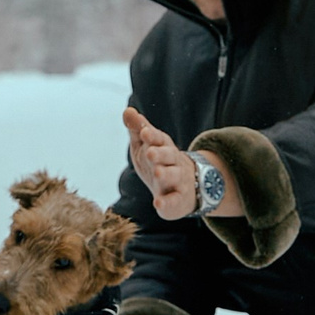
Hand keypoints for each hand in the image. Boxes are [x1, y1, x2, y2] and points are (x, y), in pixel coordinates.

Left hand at [122, 108, 239, 219]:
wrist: (186, 189)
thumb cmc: (159, 163)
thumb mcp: (146, 146)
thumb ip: (138, 129)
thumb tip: (127, 110)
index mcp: (165, 147)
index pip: (160, 139)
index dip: (152, 136)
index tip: (144, 132)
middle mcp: (174, 162)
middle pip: (169, 156)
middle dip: (160, 154)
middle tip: (149, 152)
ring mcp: (178, 181)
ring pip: (174, 176)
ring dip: (166, 174)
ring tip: (157, 172)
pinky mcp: (177, 200)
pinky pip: (174, 201)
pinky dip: (167, 202)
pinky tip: (158, 203)